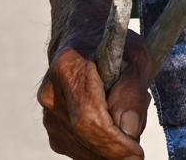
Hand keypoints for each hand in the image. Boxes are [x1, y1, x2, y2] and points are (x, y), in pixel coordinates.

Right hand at [37, 30, 151, 159]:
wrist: (84, 38)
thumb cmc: (114, 46)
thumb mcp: (136, 56)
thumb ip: (133, 90)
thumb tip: (128, 129)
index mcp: (69, 66)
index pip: (88, 117)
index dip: (113, 142)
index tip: (137, 152)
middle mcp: (51, 91)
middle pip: (84, 135)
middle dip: (114, 150)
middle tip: (136, 150)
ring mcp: (48, 111)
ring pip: (81, 147)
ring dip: (109, 147)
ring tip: (125, 118)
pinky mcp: (52, 126)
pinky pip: (78, 148)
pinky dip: (99, 147)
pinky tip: (111, 125)